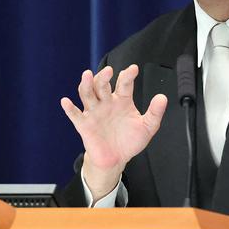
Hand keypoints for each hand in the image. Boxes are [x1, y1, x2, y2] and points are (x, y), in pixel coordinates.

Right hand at [60, 65, 166, 199]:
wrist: (116, 159)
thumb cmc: (129, 141)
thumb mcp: (147, 127)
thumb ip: (155, 112)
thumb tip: (163, 98)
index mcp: (122, 100)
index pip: (124, 84)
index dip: (128, 75)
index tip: (133, 69)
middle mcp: (106, 103)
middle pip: (102, 85)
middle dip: (104, 77)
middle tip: (109, 71)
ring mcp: (94, 112)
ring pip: (88, 94)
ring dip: (86, 84)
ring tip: (87, 75)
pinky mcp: (85, 125)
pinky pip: (75, 115)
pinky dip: (70, 108)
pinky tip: (66, 101)